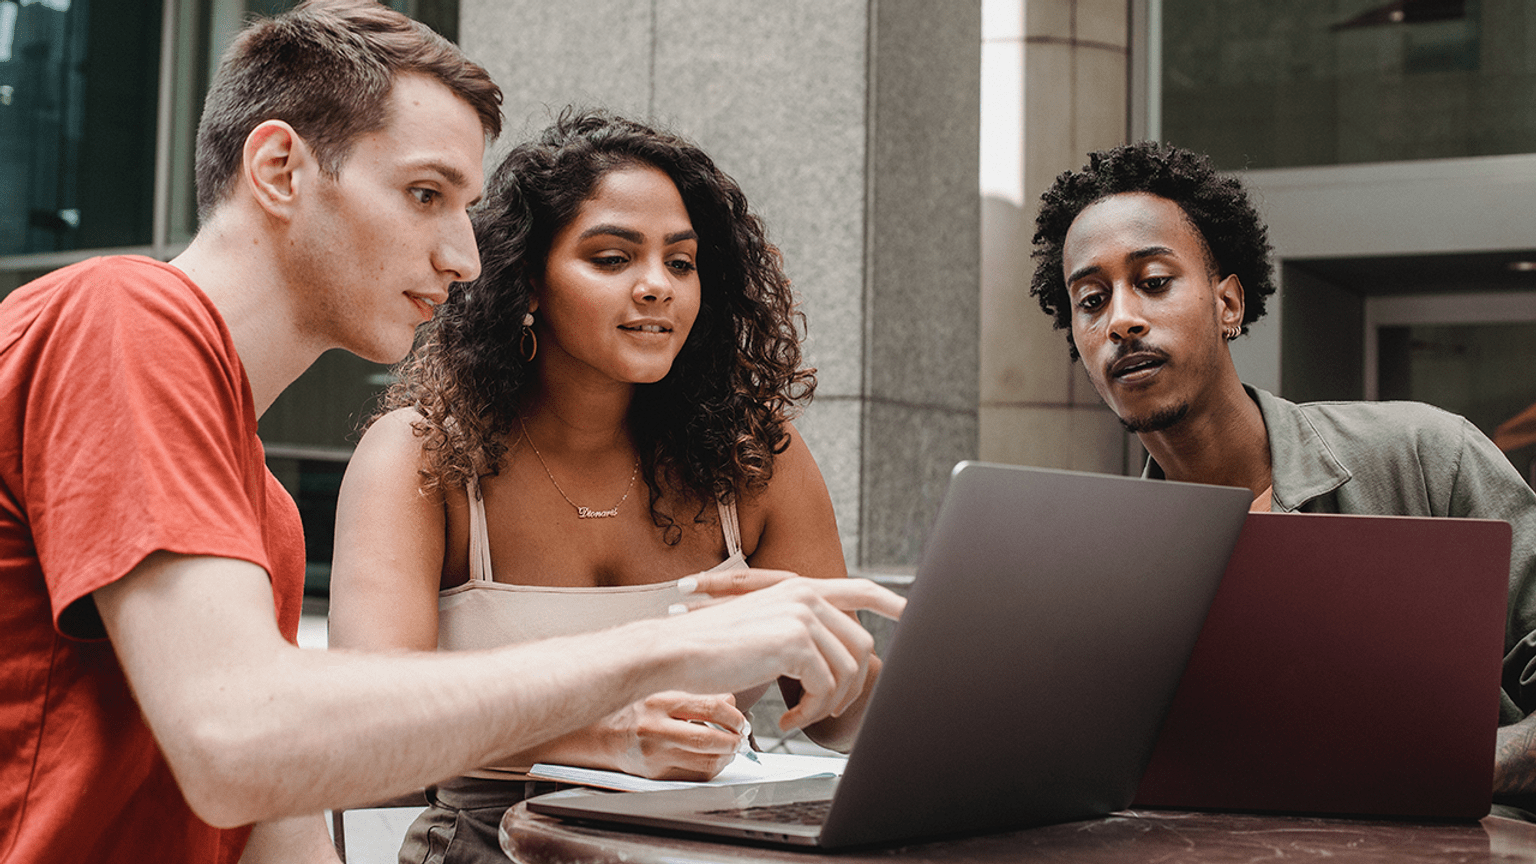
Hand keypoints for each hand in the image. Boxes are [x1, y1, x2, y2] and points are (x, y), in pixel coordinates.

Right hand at [600, 692, 746, 780]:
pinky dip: (712, 769)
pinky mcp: (655, 774)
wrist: (604, 734)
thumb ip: (698, 695)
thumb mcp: (665, 691)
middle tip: (741, 737)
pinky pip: (695, 777)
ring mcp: (654, 754)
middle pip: (709, 739)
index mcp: (660, 701)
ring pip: (705, 763)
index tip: (741, 721)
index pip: (710, 707)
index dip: (734, 717)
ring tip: (730, 748)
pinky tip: (713, 759)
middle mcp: (655, 728)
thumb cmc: (637, 710)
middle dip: (734, 740)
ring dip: (726, 757)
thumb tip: (730, 703)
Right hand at [665, 569, 904, 730]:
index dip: (891, 601)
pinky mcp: (795, 641)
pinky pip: (825, 687)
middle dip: (850, 686)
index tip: (913, 615)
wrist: (675, 651)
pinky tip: (787, 718)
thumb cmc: (710, 648)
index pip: (860, 589)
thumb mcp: (762, 629)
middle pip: (861, 645)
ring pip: (848, 671)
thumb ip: (799, 632)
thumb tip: (834, 656)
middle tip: (825, 710)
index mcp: (799, 589)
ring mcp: (802, 616)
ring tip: (800, 717)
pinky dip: (811, 712)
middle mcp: (806, 596)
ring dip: (829, 704)